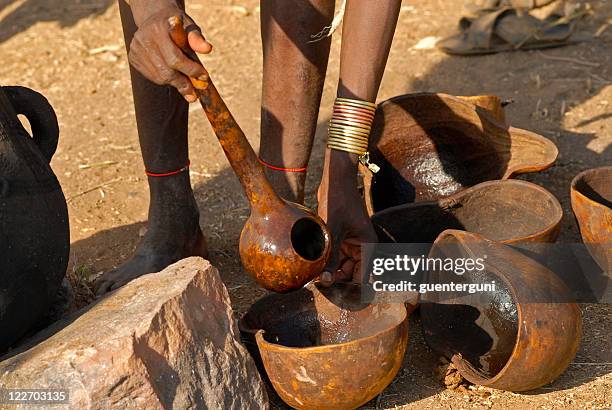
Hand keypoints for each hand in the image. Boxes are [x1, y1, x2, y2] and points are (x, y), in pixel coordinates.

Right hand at [127, 1, 211, 101]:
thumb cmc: (177, 25)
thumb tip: (207, 49)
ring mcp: (136, 49)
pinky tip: (172, 76)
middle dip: (183, 83)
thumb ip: (197, 38)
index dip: (190, 70)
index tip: (204, 77)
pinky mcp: (133, 58)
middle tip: (194, 92)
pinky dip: (164, 80)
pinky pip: (152, 76)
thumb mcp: (189, 26)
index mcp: (158, 29)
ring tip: (186, 85)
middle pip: (166, 71)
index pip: (175, 58)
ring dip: (175, 83)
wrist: (155, 19)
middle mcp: (143, 39)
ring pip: (159, 77)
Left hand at [317, 155, 376, 284]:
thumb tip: (325, 281)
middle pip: (350, 273)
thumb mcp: (333, 231)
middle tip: (315, 280)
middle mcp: (362, 247)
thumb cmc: (338, 201)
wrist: (335, 180)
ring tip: (312, 270)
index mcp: (368, 246)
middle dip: (335, 277)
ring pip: (341, 265)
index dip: (347, 285)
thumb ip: (330, 257)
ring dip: (329, 268)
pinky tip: (313, 259)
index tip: (328, 287)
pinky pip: (335, 255)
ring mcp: (351, 242)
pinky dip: (326, 258)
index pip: (361, 277)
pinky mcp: (341, 238)